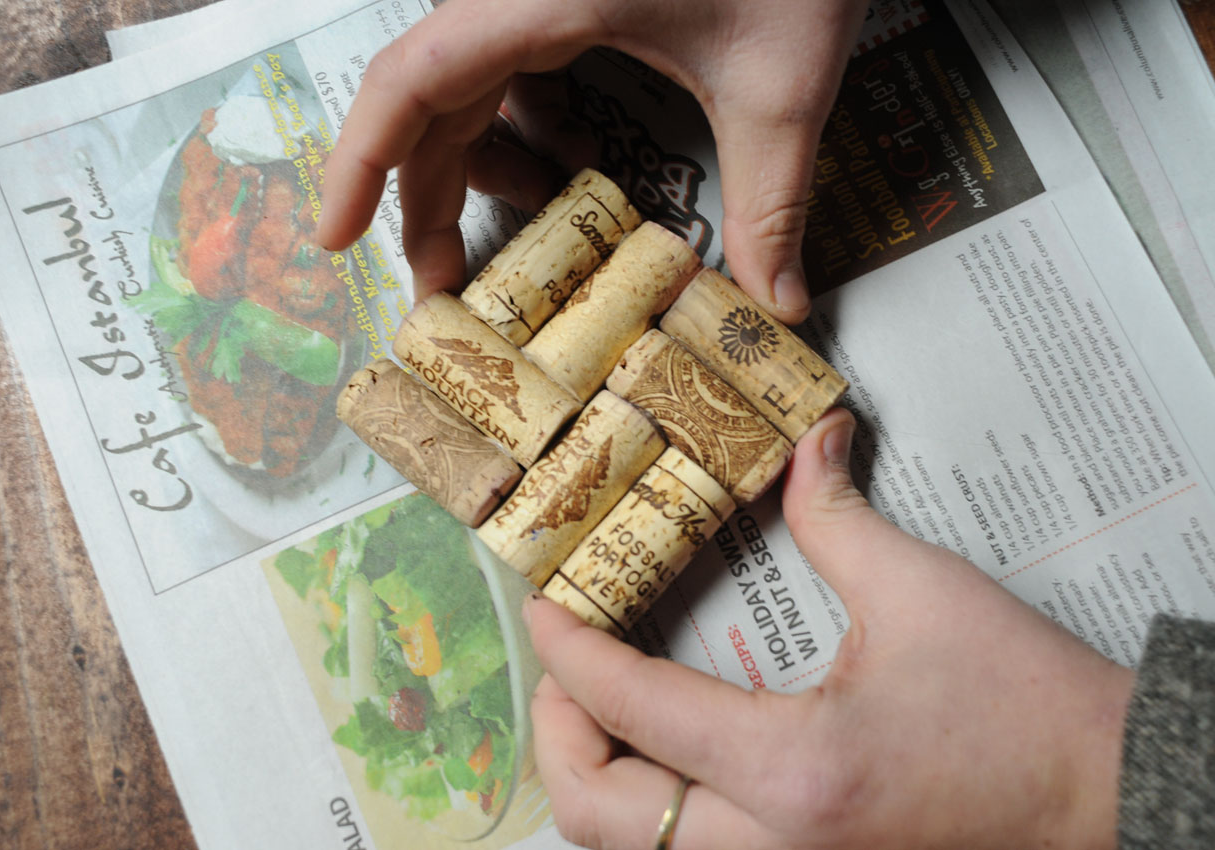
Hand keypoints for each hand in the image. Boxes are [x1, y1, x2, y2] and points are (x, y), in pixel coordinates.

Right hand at [317, 0, 867, 320]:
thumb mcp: (781, 86)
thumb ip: (770, 200)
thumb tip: (775, 307)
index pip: (410, 79)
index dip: (358, 162)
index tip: (332, 238)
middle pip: (431, 100)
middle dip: (431, 198)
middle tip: (447, 289)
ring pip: (467, 83)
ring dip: (481, 161)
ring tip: (531, 226)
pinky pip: (511, 63)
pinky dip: (525, 122)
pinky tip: (573, 160)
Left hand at [524, 408, 1134, 849]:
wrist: (1106, 791)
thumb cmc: (1026, 705)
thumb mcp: (922, 592)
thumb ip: (834, 515)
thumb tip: (806, 445)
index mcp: (793, 770)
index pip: (636, 711)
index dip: (570, 655)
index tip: (542, 606)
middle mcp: (774, 846)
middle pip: (602, 816)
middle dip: (562, 735)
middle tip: (566, 662)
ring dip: (598, 781)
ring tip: (602, 704)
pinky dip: (649, 813)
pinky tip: (662, 753)